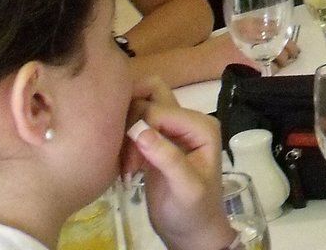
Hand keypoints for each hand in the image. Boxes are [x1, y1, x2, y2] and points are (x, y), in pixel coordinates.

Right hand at [122, 80, 232, 249]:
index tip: (131, 162)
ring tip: (128, 167)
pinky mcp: (155, 141)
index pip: (160, 109)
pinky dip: (124, 143)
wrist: (191, 231)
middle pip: (151, 95)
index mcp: (201, 126)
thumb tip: (140, 131)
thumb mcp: (185, 188)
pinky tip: (127, 168)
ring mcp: (171, 129)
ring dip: (126, 134)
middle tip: (125, 156)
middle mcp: (187, 121)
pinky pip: (134, 127)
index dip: (139, 128)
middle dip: (131, 120)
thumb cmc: (193, 211)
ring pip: (140, 109)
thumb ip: (167, 158)